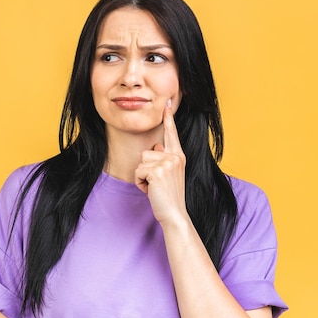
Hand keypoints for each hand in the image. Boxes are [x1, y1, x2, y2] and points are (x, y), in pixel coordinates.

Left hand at [134, 99, 186, 224]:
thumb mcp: (169, 174)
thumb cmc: (168, 196)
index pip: (172, 134)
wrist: (174, 214)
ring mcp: (167, 163)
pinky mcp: (157, 171)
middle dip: (145, 170)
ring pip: (140, 162)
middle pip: (146, 153)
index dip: (168, 119)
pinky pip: (138, 172)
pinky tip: (151, 191)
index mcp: (179, 156)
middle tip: (157, 184)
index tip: (167, 103)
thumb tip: (156, 147)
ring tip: (154, 187)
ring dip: (142, 177)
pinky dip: (140, 183)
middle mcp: (175, 157)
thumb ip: (164, 159)